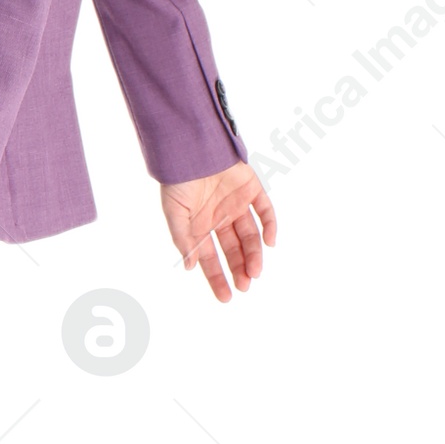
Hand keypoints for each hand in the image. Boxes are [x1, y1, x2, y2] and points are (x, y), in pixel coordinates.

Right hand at [160, 162, 276, 299]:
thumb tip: (189, 267)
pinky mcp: (252, 189)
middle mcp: (220, 218)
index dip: (217, 277)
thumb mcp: (174, 213)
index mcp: (200, 226)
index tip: (226, 297)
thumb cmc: (177, 179)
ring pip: (250, 235)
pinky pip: (265, 211)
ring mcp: (237, 204)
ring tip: (255, 272)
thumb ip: (183, 239)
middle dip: (239, 269)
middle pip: (234, 250)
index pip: (210, 258)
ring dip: (254, 254)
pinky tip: (270, 243)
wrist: (190, 147)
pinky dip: (270, 226)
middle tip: (245, 286)